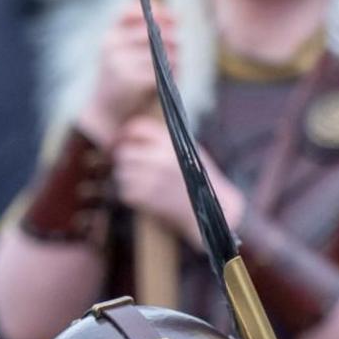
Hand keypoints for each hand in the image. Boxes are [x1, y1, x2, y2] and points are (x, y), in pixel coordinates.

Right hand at [78, 1, 178, 147]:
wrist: (105, 109)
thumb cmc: (122, 77)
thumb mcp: (124, 51)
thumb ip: (143, 34)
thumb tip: (176, 18)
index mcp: (111, 34)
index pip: (131, 11)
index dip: (157, 11)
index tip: (175, 17)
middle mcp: (112, 44)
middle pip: (154, 32)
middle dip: (173, 39)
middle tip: (178, 48)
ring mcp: (120, 61)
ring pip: (162, 52)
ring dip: (176, 58)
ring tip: (176, 64)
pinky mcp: (131, 80)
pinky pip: (163, 71)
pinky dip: (173, 73)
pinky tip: (174, 77)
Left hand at [111, 115, 244, 247]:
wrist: (216, 209)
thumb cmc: (200, 179)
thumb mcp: (189, 150)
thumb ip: (162, 141)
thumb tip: (128, 136)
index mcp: (172, 143)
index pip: (137, 129)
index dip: (126, 135)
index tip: (122, 142)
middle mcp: (160, 158)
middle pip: (124, 152)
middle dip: (126, 160)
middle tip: (133, 167)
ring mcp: (152, 179)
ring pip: (122, 172)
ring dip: (127, 178)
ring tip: (142, 183)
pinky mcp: (147, 198)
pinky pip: (125, 191)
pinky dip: (131, 194)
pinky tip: (145, 195)